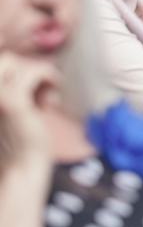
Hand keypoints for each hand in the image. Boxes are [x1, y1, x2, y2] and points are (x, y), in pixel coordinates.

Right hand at [0, 54, 57, 168]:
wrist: (21, 167)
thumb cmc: (20, 136)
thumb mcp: (13, 104)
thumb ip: (16, 84)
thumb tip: (36, 62)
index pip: (0, 61)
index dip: (17, 67)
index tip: (36, 84)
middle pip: (5, 59)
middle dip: (27, 69)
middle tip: (40, 90)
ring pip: (19, 63)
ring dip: (39, 76)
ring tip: (44, 99)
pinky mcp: (11, 102)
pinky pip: (35, 72)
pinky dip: (49, 77)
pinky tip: (52, 99)